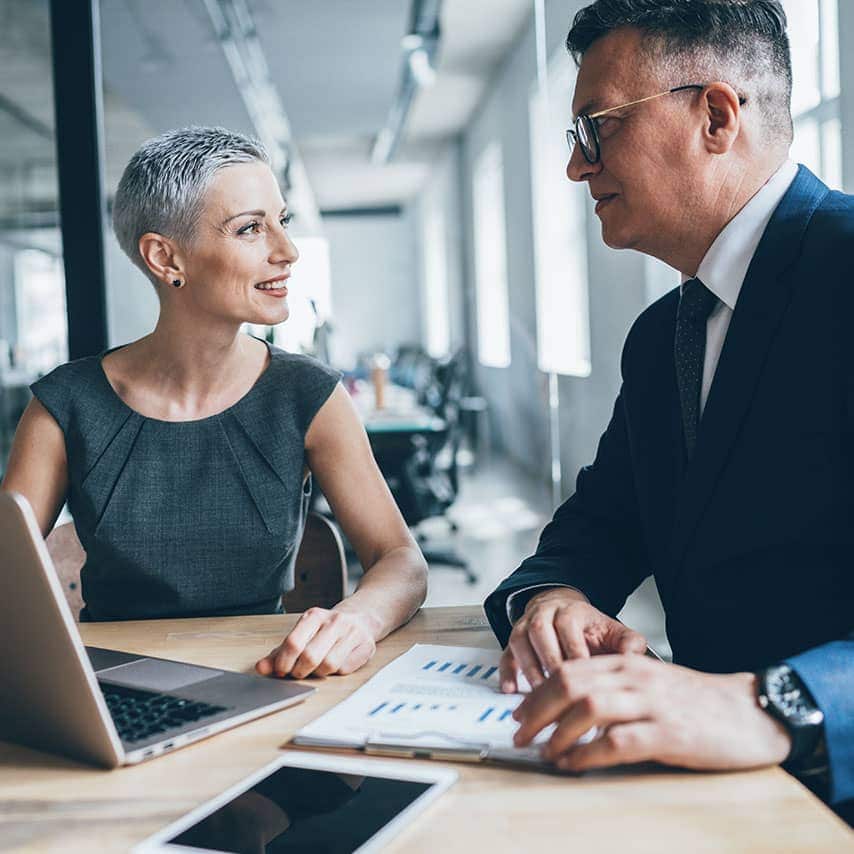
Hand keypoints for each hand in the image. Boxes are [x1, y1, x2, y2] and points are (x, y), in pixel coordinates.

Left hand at [255, 607, 377, 678]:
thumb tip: (261, 668)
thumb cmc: (325, 630)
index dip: (283, 662)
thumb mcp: (302, 635)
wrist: (362, 617)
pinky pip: (345, 669)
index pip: (293, 642)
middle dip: (300, 671)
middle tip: (298, 672)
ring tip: (316, 668)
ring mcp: (352, 633)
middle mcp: (334, 621)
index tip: (281, 670)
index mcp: (314, 616)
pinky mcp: (366, 646)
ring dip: (318, 673)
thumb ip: (280, 652)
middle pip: (310, 656)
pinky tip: (335, 664)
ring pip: (328, 665)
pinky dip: (336, 673)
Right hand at [499, 588, 646, 691]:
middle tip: (561, 691)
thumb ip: (629, 643)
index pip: (569, 628)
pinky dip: (506, 672)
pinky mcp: (514, 641)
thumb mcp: (614, 631)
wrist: (564, 612)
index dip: (575, 653)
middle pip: (541, 633)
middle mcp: (545, 614)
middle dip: (550, 663)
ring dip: (529, 669)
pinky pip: (505, 654)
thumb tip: (634, 657)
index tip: (585, 678)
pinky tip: (511, 690)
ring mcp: (526, 626)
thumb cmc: (590, 629)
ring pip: (521, 642)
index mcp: (571, 611)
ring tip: (540, 696)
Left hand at [512, 655, 791, 771]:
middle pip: (569, 684)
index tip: (519, 712)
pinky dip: (589, 755)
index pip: (568, 670)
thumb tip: (569, 708)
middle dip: (537, 710)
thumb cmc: (696, 701)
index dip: (538, 692)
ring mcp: (651, 704)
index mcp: (626, 662)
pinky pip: (618, 742)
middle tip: (520, 734)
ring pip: (588, 708)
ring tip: (544, 752)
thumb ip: (614, 687)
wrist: (750, 712)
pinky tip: (575, 765)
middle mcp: (634, 676)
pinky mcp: (668, 734)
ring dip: (558, 732)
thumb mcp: (650, 682)